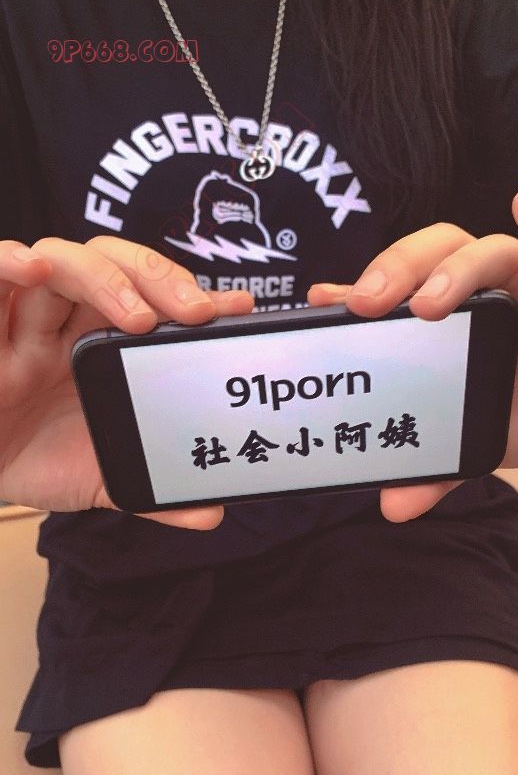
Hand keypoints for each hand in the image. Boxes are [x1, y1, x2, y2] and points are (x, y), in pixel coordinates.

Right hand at [0, 235, 253, 528]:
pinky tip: (33, 268)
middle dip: (160, 279)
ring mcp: (25, 320)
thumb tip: (211, 514)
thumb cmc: (35, 460)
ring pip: (62, 260)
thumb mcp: (99, 479)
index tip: (237, 309)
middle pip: (114, 264)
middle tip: (197, 313)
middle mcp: (67, 323)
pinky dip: (8, 260)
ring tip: (138, 316)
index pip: (152, 301)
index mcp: (103, 347)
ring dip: (104, 277)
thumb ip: (152, 492)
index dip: (192, 295)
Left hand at [308, 185, 517, 522]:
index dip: (357, 289)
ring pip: (488, 251)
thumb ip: (438, 464)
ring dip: (455, 271)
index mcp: (445, 319)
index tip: (321, 300)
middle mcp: (479, 289)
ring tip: (430, 304)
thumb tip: (394, 506)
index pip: (396, 291)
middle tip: (367, 305)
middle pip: (433, 254)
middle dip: (397, 272)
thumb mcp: (479, 437)